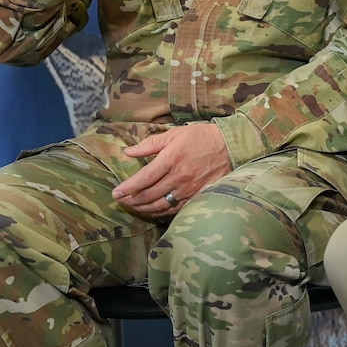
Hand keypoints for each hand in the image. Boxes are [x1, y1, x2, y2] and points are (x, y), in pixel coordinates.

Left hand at [111, 123, 231, 219]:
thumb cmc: (200, 137)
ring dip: (143, 208)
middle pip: (149, 194)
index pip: (144, 178)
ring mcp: (189, 189)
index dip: (128, 187)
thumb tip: (128, 152)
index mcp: (171, 159)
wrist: (230, 147)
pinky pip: (175, 209)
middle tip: (121, 201)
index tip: (116, 192)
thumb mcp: (174, 134)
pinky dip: (160, 212)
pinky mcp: (197, 196)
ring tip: (132, 207)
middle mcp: (179, 176)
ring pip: (161, 205)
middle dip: (132, 200)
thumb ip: (150, 144)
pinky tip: (152, 210)